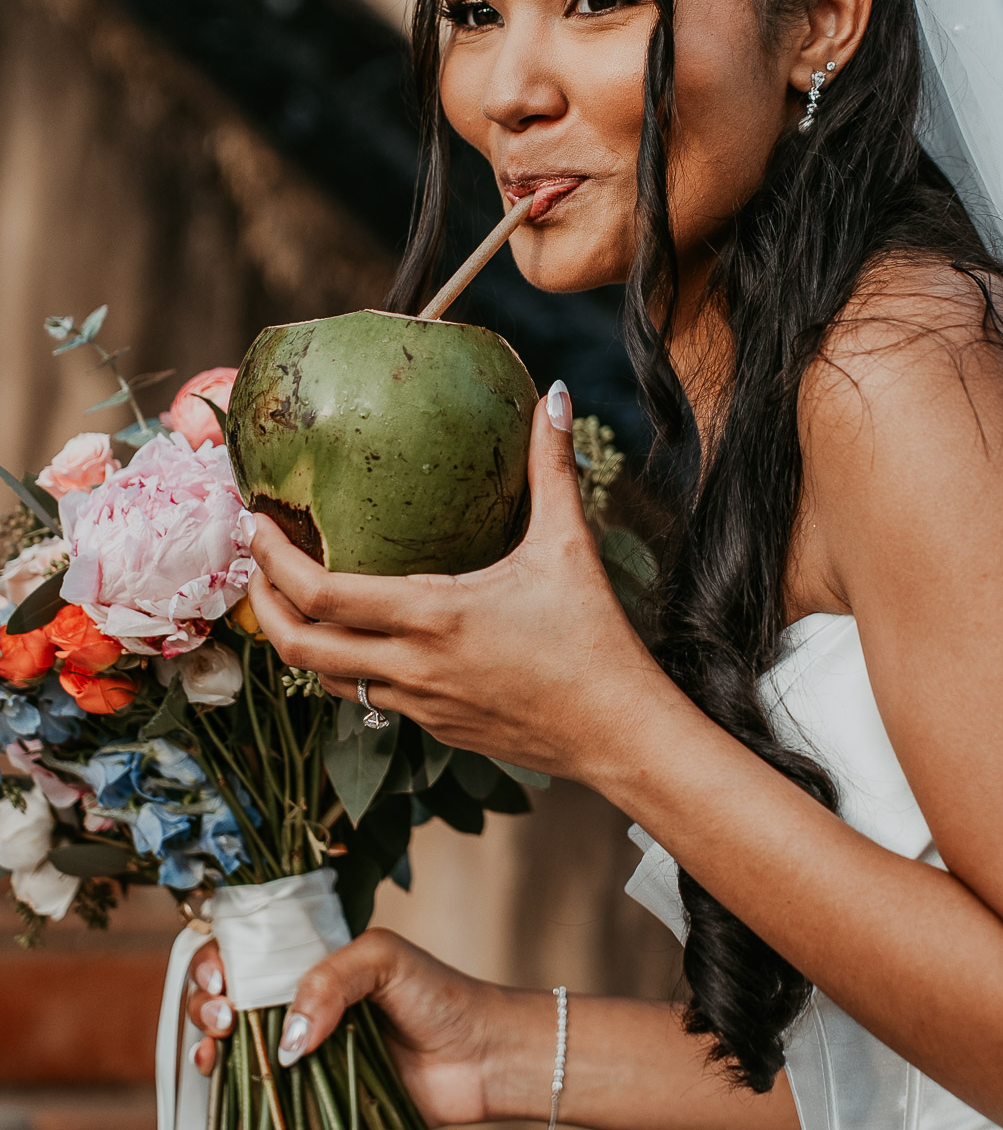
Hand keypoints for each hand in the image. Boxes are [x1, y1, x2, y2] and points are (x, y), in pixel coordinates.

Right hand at [185, 930, 509, 1125]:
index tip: (223, 976)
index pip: (248, 949)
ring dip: (208, 1041)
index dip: (221, 958)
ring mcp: (300, 1051)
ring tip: (217, 1046)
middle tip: (225, 1016)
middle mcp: (299, 1002)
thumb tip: (286, 1039)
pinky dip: (227, 1085)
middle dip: (207, 1000)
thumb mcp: (385, 959)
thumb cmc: (439, 996)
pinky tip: (216, 1077)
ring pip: (232, 1043)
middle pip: (228, 994)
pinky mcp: (309, 1097)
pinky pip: (256, 1092)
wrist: (480, 1060)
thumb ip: (331, 981)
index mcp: (314, 959)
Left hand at [245, 386, 666, 787]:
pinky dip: (349, 665)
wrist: (618, 732)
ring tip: (296, 598)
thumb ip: (552, 469)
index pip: (321, 595)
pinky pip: (373, 696)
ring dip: (302, 640)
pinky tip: (365, 635)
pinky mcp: (437, 728)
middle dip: (263, 606)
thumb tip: (553, 396)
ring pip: (329, 680)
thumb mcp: (570, 547)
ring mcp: (421, 705)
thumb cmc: (595, 639)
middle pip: (300, 649)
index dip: (274, 562)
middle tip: (256, 563)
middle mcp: (413, 668)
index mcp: (433, 618)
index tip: (257, 524)